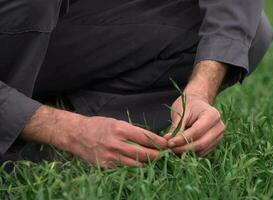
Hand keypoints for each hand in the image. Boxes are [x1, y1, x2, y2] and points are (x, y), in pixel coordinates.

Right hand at [22, 106, 167, 167]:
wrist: (76, 134)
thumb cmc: (99, 126)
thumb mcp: (117, 122)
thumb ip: (132, 132)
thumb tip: (151, 139)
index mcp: (120, 129)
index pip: (145, 137)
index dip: (159, 142)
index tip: (167, 144)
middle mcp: (116, 143)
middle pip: (143, 153)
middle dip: (157, 155)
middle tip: (166, 155)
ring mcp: (111, 157)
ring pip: (136, 164)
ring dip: (148, 163)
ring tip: (157, 162)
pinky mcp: (106, 166)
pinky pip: (125, 169)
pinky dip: (135, 168)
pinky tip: (142, 167)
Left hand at [164, 93, 224, 156]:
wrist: (198, 103)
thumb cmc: (189, 105)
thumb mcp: (181, 112)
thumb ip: (176, 128)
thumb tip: (168, 143)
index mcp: (212, 115)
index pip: (196, 132)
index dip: (182, 139)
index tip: (169, 143)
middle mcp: (219, 127)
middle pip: (201, 144)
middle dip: (184, 148)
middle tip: (170, 148)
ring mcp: (219, 137)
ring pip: (202, 151)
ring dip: (186, 152)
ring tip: (174, 148)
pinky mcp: (215, 144)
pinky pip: (202, 153)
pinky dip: (191, 153)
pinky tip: (182, 147)